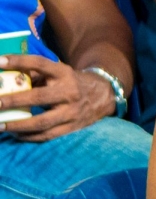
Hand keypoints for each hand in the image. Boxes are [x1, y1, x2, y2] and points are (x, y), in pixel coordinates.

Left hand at [0, 54, 114, 141]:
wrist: (102, 95)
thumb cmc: (71, 82)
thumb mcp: (58, 73)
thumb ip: (35, 75)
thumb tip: (8, 79)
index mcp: (63, 73)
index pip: (39, 64)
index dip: (19, 61)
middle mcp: (69, 91)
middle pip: (39, 97)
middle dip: (14, 101)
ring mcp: (71, 111)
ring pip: (42, 122)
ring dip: (18, 125)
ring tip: (0, 125)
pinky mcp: (72, 127)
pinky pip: (47, 135)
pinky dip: (29, 136)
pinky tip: (15, 134)